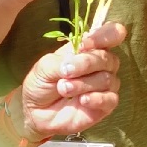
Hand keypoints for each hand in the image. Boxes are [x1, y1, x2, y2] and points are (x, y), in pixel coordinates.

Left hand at [17, 22, 125, 139]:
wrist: (35, 112)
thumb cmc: (41, 83)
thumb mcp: (45, 66)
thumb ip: (62, 61)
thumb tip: (76, 61)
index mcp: (88, 48)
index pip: (111, 34)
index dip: (104, 36)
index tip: (85, 44)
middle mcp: (100, 65)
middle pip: (108, 58)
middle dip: (86, 64)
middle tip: (66, 71)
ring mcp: (104, 85)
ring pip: (108, 79)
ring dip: (83, 84)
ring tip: (63, 88)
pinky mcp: (105, 105)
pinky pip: (111, 99)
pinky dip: (96, 98)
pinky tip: (82, 101)